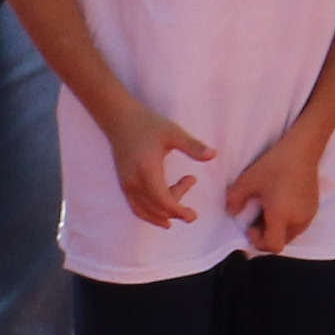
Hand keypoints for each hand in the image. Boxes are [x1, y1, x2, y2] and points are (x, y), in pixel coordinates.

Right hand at [108, 100, 216, 229]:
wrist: (120, 120)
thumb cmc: (148, 125)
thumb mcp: (173, 133)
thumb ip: (193, 146)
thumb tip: (213, 155)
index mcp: (147, 170)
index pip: (163, 200)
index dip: (178, 211)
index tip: (192, 215)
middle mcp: (134, 181)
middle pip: (156, 207)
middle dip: (175, 209)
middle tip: (191, 189)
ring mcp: (126, 184)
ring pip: (145, 211)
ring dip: (164, 213)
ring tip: (180, 205)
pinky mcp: (124, 184)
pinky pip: (136, 207)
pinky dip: (150, 213)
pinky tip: (163, 213)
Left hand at [226, 120, 321, 251]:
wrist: (302, 150)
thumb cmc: (274, 165)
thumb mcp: (248, 181)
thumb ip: (234, 200)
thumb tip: (232, 213)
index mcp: (281, 216)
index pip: (273, 246)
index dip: (259, 242)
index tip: (251, 227)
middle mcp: (298, 220)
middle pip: (281, 241)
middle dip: (266, 234)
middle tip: (256, 216)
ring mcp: (309, 215)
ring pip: (290, 234)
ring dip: (278, 228)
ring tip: (269, 208)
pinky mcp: (314, 208)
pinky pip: (299, 224)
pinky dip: (288, 221)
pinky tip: (282, 202)